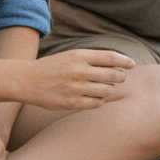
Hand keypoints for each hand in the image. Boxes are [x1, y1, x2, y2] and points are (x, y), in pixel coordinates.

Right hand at [16, 49, 135, 109]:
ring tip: (104, 87)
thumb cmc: (53, 67)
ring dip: (109, 89)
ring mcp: (75, 88)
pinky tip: (96, 98)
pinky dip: (100, 100)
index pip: (111, 57)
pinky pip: (96, 103)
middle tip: (120, 77)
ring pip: (107, 90)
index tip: (132, 64)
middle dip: (120, 77)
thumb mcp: (72, 56)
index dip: (125, 61)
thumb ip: (93, 59)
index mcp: (79, 56)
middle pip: (113, 75)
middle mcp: (79, 71)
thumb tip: (119, 63)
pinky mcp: (71, 103)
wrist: (26, 80)